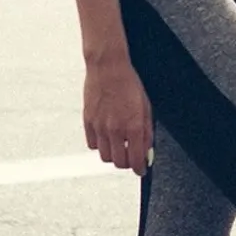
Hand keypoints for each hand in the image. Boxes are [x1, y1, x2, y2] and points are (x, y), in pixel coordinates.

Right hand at [83, 54, 152, 175]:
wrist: (108, 67)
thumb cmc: (128, 82)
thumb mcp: (146, 107)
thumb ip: (146, 131)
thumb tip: (147, 150)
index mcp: (132, 125)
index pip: (135, 160)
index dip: (139, 169)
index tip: (141, 169)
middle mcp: (115, 129)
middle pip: (119, 162)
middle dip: (127, 163)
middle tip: (130, 156)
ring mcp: (100, 126)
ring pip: (105, 157)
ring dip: (113, 155)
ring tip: (118, 145)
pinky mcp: (88, 122)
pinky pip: (92, 145)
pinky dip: (99, 145)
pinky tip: (106, 136)